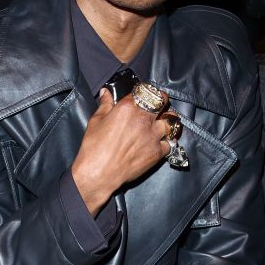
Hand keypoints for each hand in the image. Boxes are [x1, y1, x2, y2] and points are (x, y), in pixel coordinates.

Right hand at [70, 88, 171, 214]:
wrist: (99, 173)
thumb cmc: (94, 148)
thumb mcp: (96, 121)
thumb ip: (105, 104)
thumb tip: (106, 93)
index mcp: (128, 107)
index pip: (144, 91)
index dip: (146, 92)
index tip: (145, 95)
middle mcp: (144, 119)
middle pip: (163, 100)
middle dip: (162, 101)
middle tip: (158, 105)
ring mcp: (153, 136)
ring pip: (171, 121)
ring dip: (167, 120)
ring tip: (162, 123)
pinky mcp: (157, 152)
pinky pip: (169, 143)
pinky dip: (165, 142)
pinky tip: (159, 143)